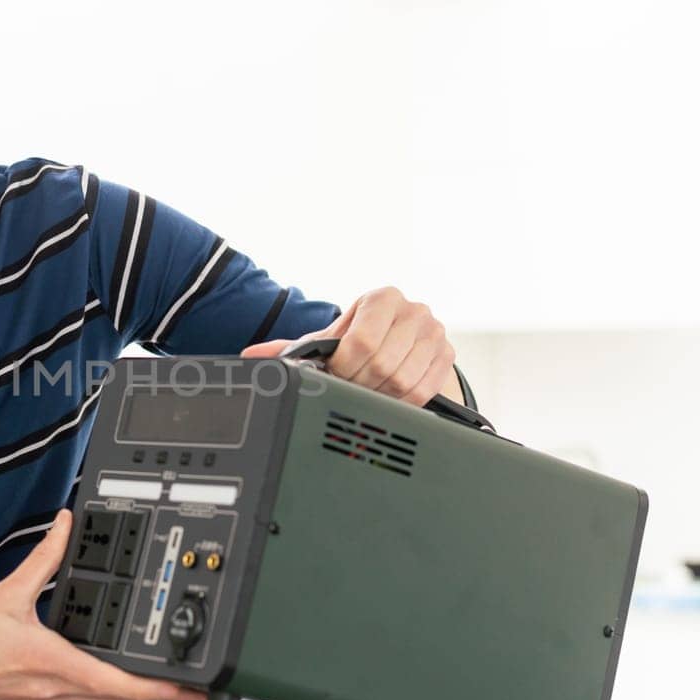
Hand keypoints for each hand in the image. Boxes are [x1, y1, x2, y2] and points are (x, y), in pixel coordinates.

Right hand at [0, 511, 208, 699]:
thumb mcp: (5, 593)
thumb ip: (43, 558)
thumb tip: (65, 527)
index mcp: (50, 662)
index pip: (117, 682)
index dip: (158, 687)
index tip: (189, 688)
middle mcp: (54, 689)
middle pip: (122, 699)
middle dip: (163, 694)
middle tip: (200, 689)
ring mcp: (48, 698)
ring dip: (141, 695)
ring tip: (173, 686)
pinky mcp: (40, 698)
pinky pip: (87, 698)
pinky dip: (113, 691)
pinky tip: (123, 679)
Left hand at [240, 286, 458, 406]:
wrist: (401, 337)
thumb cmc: (360, 336)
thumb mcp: (331, 337)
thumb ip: (294, 347)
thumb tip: (252, 358)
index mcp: (383, 298)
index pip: (363, 340)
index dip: (345, 367)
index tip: (337, 374)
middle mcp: (413, 310)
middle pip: (383, 364)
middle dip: (360, 383)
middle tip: (349, 387)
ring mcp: (435, 332)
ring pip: (403, 380)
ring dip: (380, 394)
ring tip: (367, 390)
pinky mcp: (447, 355)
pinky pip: (423, 390)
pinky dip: (402, 401)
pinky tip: (389, 396)